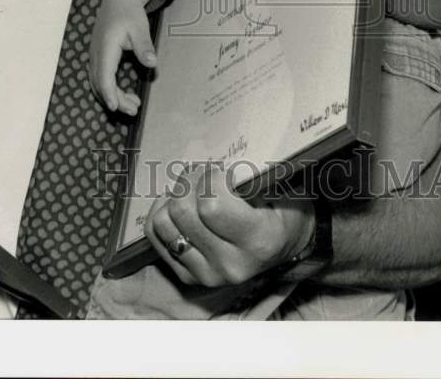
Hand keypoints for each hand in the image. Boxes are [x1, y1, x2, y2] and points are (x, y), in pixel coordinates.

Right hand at [89, 0, 156, 114]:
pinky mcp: (97, 57)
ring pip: (98, 83)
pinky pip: (99, 78)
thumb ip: (144, 46)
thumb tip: (152, 63)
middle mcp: (96, 53)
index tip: (115, 107)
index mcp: (105, 47)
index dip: (109, 93)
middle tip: (135, 109)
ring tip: (133, 105)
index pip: (104, 76)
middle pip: (100, 84)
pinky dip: (110, 89)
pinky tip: (124, 94)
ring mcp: (94, 56)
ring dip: (113, 96)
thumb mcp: (140, 28)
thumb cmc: (129, 12)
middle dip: (116, 99)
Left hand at [145, 164, 313, 286]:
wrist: (285, 246)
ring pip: (163, 222)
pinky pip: (155, 235)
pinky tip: (183, 206)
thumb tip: (213, 164)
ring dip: (174, 197)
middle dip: (190, 181)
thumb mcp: (279, 189)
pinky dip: (163, 212)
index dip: (210, 178)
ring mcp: (207, 275)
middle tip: (205, 174)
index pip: (211, 205)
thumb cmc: (283, 210)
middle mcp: (230, 264)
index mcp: (258, 241)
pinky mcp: (188, 277)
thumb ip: (250, 178)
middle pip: (182, 211)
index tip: (222, 172)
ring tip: (194, 190)